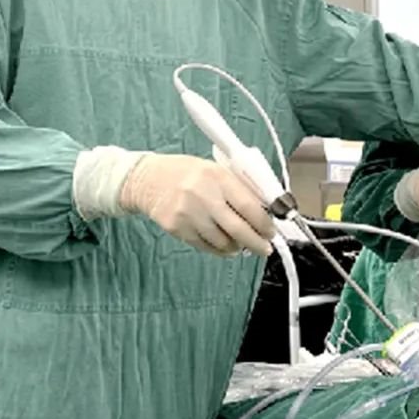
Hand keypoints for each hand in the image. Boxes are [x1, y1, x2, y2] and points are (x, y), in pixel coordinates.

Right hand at [119, 154, 274, 257]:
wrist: (147, 179)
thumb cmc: (185, 172)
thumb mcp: (215, 169)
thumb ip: (238, 188)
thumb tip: (264, 210)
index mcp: (216, 176)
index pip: (248, 205)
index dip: (264, 223)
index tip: (271, 231)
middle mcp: (203, 195)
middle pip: (237, 228)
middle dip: (256, 243)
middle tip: (265, 248)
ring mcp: (188, 214)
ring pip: (222, 242)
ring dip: (237, 247)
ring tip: (241, 244)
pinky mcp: (177, 228)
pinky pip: (205, 246)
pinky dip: (219, 249)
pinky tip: (225, 245)